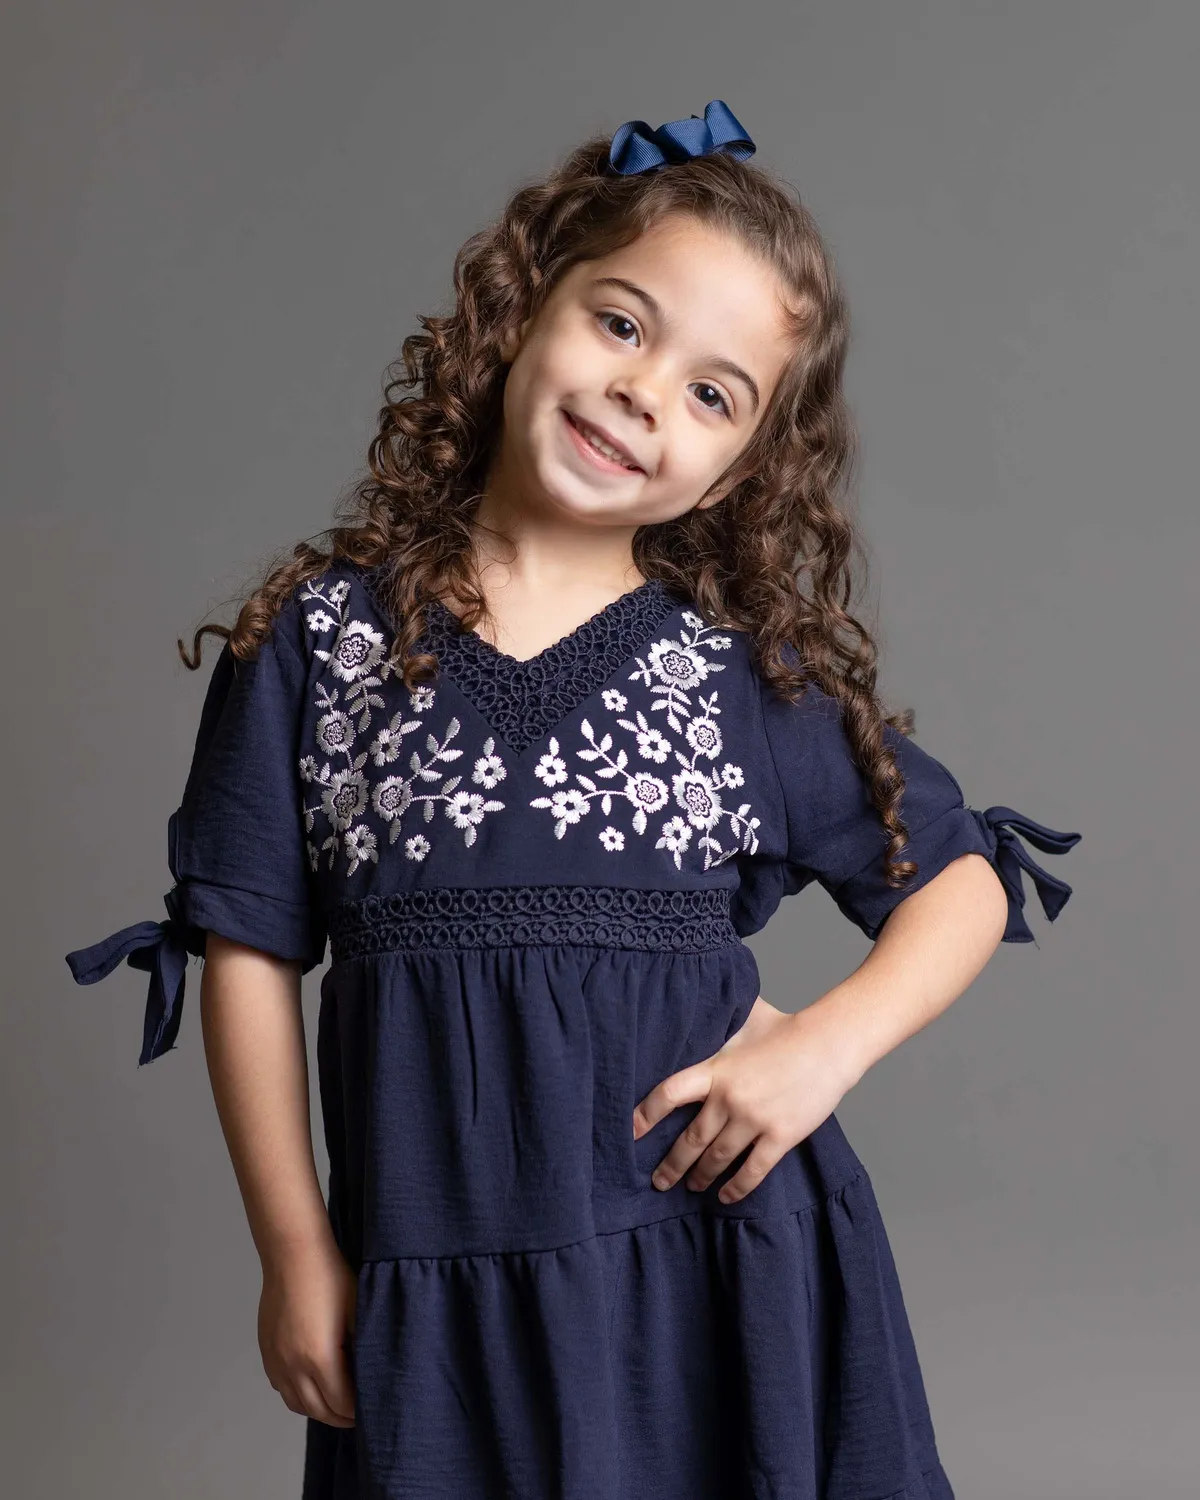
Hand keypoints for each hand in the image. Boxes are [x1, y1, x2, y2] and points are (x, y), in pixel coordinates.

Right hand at [258, 1235, 357, 1427]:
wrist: (294, 1255)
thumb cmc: (331, 1278)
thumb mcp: (358, 1313)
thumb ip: (362, 1350)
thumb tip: (368, 1375)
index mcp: (320, 1358)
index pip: (342, 1403)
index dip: (358, 1411)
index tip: (371, 1409)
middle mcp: (293, 1366)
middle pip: (319, 1411)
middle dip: (341, 1417)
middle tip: (357, 1415)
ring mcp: (276, 1360)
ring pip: (297, 1404)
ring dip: (318, 1409)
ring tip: (337, 1404)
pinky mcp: (267, 1351)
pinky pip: (281, 1387)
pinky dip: (298, 1395)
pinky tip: (312, 1385)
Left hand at [631, 994, 862, 1205]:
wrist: (830, 1043)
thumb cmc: (788, 1028)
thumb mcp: (744, 1020)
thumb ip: (719, 1025)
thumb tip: (698, 1005)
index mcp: (717, 1069)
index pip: (669, 1093)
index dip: (646, 1114)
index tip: (631, 1133)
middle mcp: (730, 1097)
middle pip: (691, 1139)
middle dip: (672, 1164)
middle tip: (659, 1181)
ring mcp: (755, 1119)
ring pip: (718, 1158)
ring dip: (701, 1176)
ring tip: (691, 1187)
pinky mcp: (781, 1136)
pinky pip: (753, 1171)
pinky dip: (737, 1187)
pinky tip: (726, 1195)